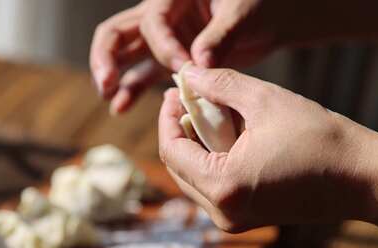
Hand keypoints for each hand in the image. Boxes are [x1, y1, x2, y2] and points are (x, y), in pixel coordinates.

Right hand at [90, 0, 280, 114]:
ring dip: (112, 76)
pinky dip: (132, 90)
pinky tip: (120, 108)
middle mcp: (162, 18)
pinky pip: (143, 75)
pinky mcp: (171, 61)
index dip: (164, 47)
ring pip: (125, 56)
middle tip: (106, 82)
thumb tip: (198, 63)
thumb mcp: (243, 13)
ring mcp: (164, 41)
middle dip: (106, 57)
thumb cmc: (258, 5)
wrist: (271, 19)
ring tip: (108, 96)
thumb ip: (221, 35)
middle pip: (117, 32)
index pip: (153, 22)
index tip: (185, 68)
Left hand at [158, 66, 377, 232]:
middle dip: (180, 131)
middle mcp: (223, 212)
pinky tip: (228, 137)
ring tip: (211, 116)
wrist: (362, 178)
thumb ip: (219, 85)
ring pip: (193, 178)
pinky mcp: (246, 219)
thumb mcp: (265, 100)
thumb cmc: (320, 139)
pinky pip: (213, 188)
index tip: (174, 94)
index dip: (168, 119)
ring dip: (195, 146)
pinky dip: (212, 160)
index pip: (171, 151)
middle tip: (190, 101)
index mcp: (223, 187)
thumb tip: (189, 75)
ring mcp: (234, 220)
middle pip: (178, 167)